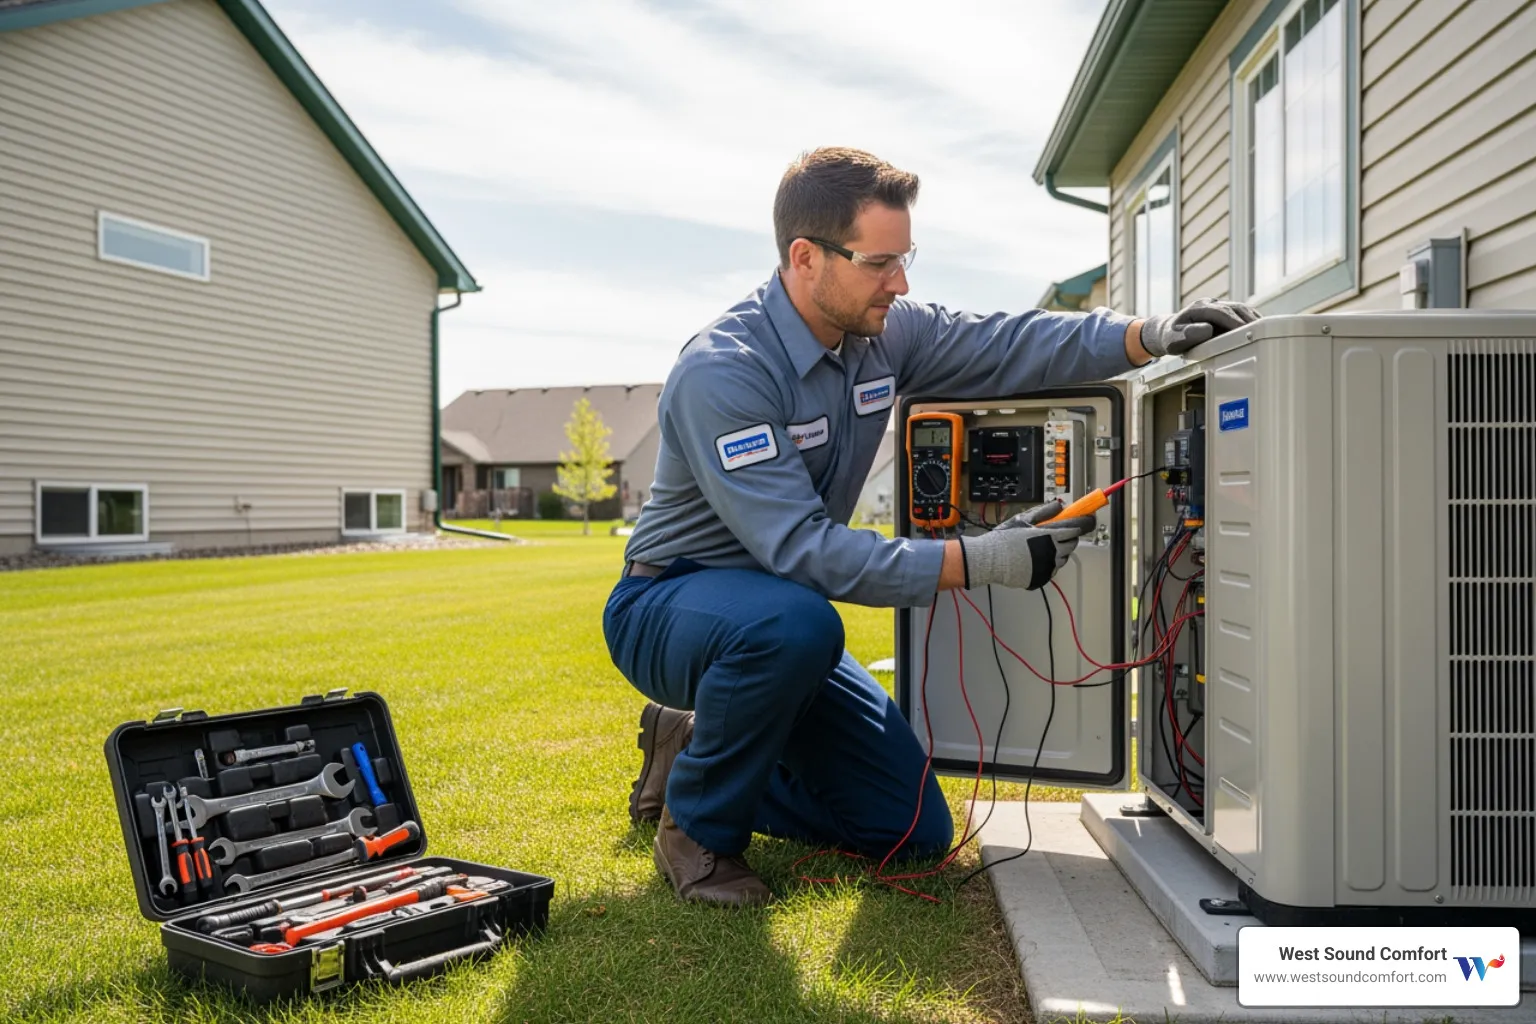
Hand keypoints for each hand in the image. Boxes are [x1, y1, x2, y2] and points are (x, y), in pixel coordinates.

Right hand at [961, 500, 1096, 590]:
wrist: (989, 559)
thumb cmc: (1004, 539)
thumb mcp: (1024, 519)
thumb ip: (1044, 512)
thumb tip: (1059, 506)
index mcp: (1050, 535)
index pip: (1077, 528)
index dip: (1085, 522)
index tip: (1089, 518)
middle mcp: (1052, 552)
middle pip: (1072, 543)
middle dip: (1068, 536)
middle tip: (1054, 533)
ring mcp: (1048, 567)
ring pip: (1063, 558)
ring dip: (1057, 551)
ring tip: (1038, 546)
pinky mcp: (1042, 578)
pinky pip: (1052, 570)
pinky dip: (1047, 563)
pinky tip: (1033, 558)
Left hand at [1139, 298, 1261, 357]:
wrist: (1168, 331)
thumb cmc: (1171, 337)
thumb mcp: (1174, 339)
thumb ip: (1189, 334)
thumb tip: (1208, 329)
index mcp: (1199, 308)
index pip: (1221, 312)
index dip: (1234, 321)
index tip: (1245, 331)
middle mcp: (1210, 303)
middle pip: (1235, 308)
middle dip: (1249, 320)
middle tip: (1261, 333)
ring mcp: (1219, 306)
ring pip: (1241, 309)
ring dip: (1253, 319)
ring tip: (1265, 331)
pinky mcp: (1225, 311)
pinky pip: (1242, 313)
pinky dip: (1252, 320)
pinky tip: (1260, 328)